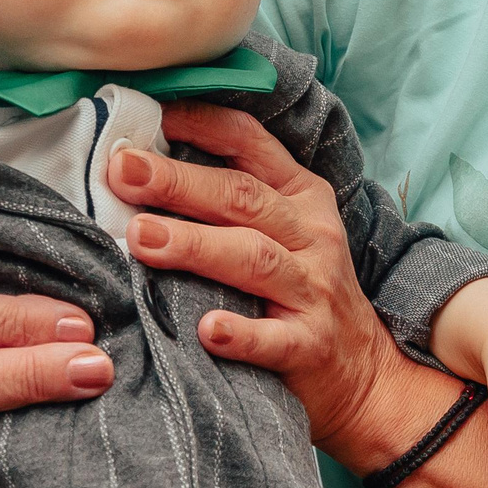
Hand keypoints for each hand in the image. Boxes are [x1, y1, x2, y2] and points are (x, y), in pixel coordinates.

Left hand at [109, 104, 408, 455]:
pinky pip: (273, 338)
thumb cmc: (303, 293)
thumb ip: (232, 199)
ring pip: (253, 258)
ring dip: (195, 245)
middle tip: (122, 170)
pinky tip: (206, 330)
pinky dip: (240, 333)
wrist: (365, 374)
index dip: (198, 123)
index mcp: (301, 195)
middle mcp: (312, 234)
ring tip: (140, 237)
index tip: (145, 113)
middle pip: (241, 197)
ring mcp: (314, 290)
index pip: (248, 143)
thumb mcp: (286, 231)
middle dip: (178, 181)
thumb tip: (141, 162)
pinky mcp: (311, 345)